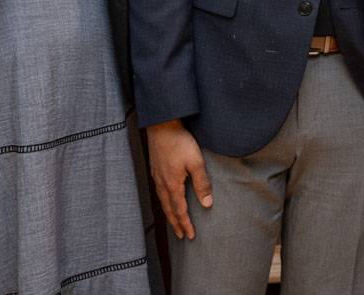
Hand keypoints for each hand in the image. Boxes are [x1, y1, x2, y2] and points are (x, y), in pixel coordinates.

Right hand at [146, 119, 212, 239]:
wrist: (162, 126)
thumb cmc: (180, 142)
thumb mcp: (196, 162)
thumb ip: (202, 183)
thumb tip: (207, 204)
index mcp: (172, 185)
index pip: (179, 210)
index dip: (185, 224)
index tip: (190, 236)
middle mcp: (162, 184)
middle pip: (169, 210)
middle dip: (176, 224)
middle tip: (181, 236)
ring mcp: (157, 177)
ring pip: (163, 202)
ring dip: (169, 215)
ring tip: (174, 223)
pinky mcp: (155, 170)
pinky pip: (159, 193)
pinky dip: (164, 203)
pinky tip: (167, 201)